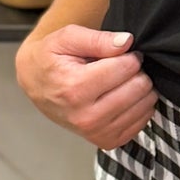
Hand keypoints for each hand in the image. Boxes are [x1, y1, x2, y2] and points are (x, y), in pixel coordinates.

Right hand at [15, 26, 154, 148]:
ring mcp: (96, 131)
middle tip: (123, 67)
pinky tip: (125, 97)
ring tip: (123, 81)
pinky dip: (140, 107)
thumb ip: (98, 39)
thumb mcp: (67, 38)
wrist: (36, 83)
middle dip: (138, 72)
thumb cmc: (51, 58)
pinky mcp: (106, 141)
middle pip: (138, 87)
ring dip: (142, 90)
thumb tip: (127, 42)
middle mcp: (85, 115)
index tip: (121, 53)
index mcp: (75, 87)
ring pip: (144, 106)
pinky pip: (141, 123)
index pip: (126, 67)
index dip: (130, 55)